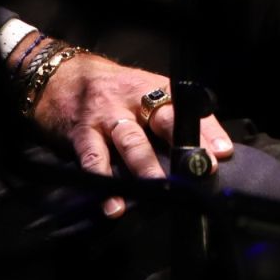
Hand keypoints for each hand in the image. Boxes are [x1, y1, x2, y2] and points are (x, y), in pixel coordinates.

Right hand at [25, 49, 232, 216]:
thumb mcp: (140, 92)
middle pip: (163, 120)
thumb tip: (207, 149)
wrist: (56, 75)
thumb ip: (168, 116)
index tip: (223, 153)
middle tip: (198, 171)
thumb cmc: (108, 89)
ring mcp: (106, 116)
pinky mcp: (81, 133)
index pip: (186, 108)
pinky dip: (104, 183)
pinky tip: (113, 205)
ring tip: (160, 191)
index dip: (206, 129)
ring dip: (146, 167)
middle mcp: (132, 100)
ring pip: (131, 141)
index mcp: (152, 89)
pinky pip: (93, 159)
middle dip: (182, 147)